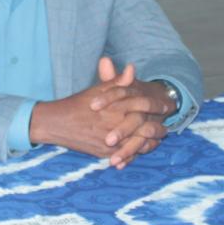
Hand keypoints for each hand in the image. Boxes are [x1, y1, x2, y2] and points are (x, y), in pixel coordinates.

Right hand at [31, 57, 172, 167]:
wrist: (57, 123)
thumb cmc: (79, 103)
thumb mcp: (99, 90)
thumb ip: (117, 82)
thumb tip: (132, 68)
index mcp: (116, 106)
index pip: (142, 106)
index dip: (155, 106)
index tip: (166, 107)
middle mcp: (115, 124)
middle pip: (143, 128)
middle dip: (157, 128)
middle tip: (166, 128)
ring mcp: (110, 141)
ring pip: (136, 144)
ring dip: (149, 143)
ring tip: (157, 141)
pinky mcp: (104, 153)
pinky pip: (124, 156)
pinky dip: (135, 154)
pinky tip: (142, 150)